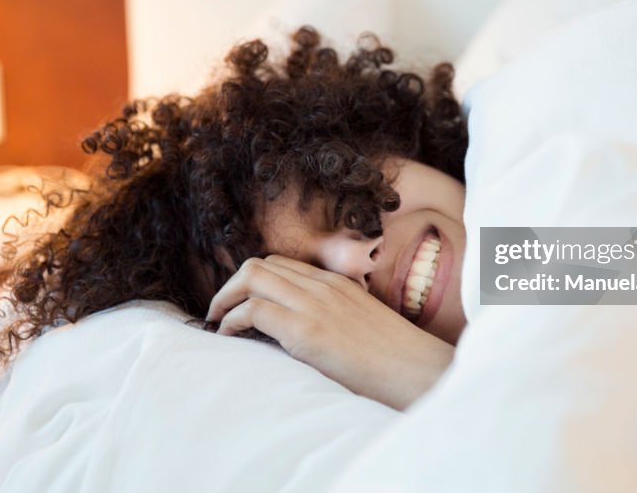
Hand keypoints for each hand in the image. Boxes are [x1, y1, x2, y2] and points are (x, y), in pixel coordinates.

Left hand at [206, 254, 454, 409]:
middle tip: (220, 312)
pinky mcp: (307, 330)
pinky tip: (231, 337)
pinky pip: (254, 309)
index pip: (282, 265)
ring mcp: (315, 304)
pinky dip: (232, 319)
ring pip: (251, 276)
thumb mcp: (363, 326)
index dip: (253, 282)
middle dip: (230, 286)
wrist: (419, 373)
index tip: (240, 304)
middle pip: (260, 264)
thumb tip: (306, 336)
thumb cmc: (397, 361)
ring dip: (225, 299)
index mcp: (337, 284)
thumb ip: (335, 319)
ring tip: (217, 322)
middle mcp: (324, 286)